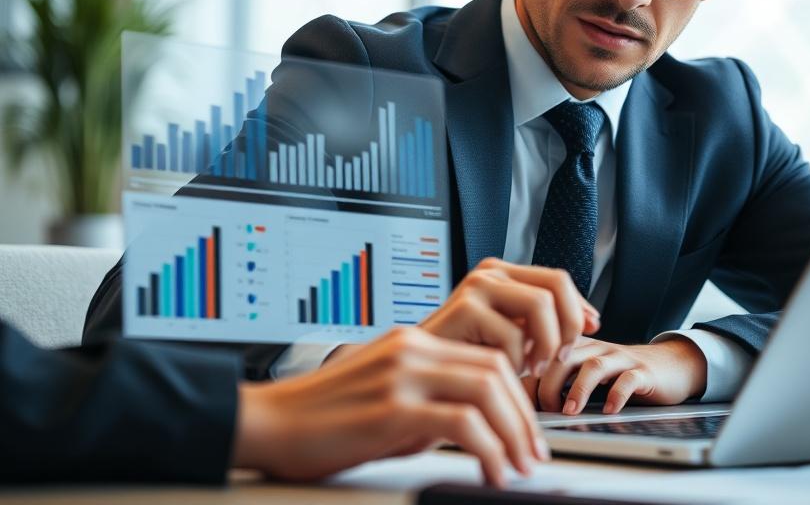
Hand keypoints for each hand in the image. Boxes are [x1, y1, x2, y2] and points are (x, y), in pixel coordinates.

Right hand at [233, 327, 546, 485]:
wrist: (267, 422)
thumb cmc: (321, 418)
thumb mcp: (385, 396)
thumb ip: (428, 399)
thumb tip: (474, 428)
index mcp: (414, 344)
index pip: (488, 358)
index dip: (518, 398)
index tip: (527, 434)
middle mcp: (413, 351)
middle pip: (496, 371)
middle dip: (524, 417)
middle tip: (533, 456)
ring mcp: (403, 376)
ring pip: (487, 391)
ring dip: (514, 434)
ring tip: (519, 468)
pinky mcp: (392, 409)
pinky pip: (462, 423)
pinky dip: (488, 450)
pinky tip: (489, 473)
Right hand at [419, 258, 600, 376]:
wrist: (417, 375)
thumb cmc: (463, 360)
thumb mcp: (511, 335)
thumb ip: (541, 324)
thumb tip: (591, 319)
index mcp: (502, 276)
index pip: (558, 279)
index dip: (579, 307)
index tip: (591, 331)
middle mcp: (490, 274)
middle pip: (556, 284)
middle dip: (569, 323)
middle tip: (561, 356)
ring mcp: (477, 287)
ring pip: (540, 305)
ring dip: (546, 344)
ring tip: (534, 369)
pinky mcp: (464, 308)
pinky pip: (513, 335)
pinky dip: (516, 362)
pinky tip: (504, 373)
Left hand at [523, 336, 707, 414]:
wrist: (669, 366)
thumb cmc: (619, 374)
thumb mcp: (584, 373)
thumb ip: (555, 380)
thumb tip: (516, 402)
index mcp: (575, 345)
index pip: (543, 352)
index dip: (526, 374)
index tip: (514, 399)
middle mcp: (595, 347)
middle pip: (563, 356)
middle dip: (548, 384)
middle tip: (543, 411)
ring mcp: (620, 358)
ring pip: (593, 366)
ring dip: (577, 390)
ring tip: (568, 412)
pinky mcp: (644, 371)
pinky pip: (628, 379)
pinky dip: (616, 396)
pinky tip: (609, 412)